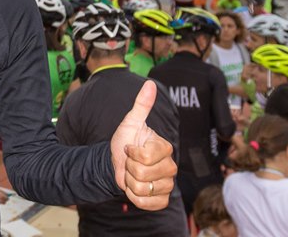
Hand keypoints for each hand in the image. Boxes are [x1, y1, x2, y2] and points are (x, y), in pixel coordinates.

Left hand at [109, 81, 176, 210]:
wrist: (117, 163)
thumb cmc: (125, 141)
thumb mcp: (130, 122)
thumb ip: (141, 105)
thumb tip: (150, 83)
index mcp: (165, 148)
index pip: (145, 156)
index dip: (131, 153)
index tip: (130, 148)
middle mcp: (170, 167)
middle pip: (142, 173)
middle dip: (128, 167)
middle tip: (130, 162)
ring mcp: (167, 184)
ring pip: (142, 189)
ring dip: (129, 182)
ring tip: (132, 173)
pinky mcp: (162, 200)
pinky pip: (146, 203)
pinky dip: (134, 197)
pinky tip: (134, 187)